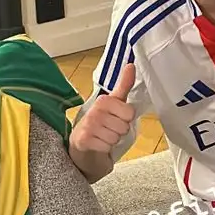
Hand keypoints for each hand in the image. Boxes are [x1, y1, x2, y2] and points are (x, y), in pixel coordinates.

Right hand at [69, 61, 136, 178]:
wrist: (82, 143)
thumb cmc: (101, 122)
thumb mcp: (114, 102)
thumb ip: (124, 85)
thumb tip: (132, 65)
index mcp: (104, 100)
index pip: (130, 113)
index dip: (126, 119)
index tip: (116, 118)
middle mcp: (95, 111)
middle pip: (124, 127)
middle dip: (119, 131)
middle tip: (109, 129)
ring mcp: (88, 125)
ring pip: (116, 138)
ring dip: (112, 140)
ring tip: (103, 136)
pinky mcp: (84, 140)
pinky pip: (107, 147)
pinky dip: (104, 149)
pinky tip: (97, 144)